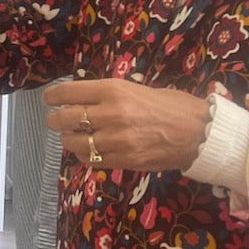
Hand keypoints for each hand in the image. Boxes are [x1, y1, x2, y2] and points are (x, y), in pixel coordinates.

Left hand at [44, 78, 212, 171]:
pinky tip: (89, 150)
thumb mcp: (135, 88)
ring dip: (69, 140)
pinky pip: (91, 160)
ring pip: (74, 143)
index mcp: (112, 90)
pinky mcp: (124, 160)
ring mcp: (116, 140)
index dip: (52, 97)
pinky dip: (85, 155)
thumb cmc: (171, 105)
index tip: (49, 100)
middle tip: (56, 120)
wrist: (200, 133)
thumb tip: (80, 99)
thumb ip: (107, 95)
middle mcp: (110, 114)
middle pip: (64, 119)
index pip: (66, 93)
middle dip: (55, 120)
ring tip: (73, 137)